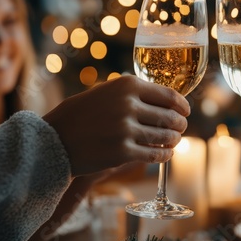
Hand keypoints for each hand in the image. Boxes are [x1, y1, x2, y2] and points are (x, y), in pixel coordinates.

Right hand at [43, 75, 189, 176]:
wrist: (53, 140)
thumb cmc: (79, 115)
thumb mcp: (105, 92)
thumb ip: (132, 94)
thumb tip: (164, 101)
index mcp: (127, 85)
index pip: (168, 95)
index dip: (182, 105)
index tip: (186, 111)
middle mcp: (129, 104)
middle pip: (170, 116)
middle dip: (180, 124)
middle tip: (181, 128)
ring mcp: (126, 129)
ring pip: (165, 136)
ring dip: (174, 140)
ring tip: (174, 141)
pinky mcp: (123, 153)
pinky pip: (154, 154)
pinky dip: (164, 155)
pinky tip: (166, 154)